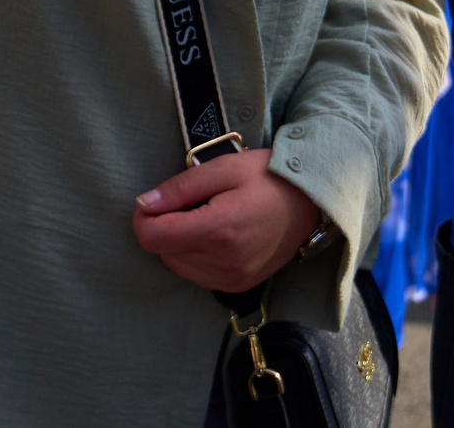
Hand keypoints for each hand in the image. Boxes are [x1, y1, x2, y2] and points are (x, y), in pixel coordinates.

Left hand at [132, 150, 321, 293]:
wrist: (310, 203)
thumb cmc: (267, 177)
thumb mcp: (222, 169)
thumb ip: (180, 188)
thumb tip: (143, 205)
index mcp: (218, 231)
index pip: (153, 238)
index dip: (144, 217)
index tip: (156, 200)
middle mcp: (223, 263)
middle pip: (162, 251)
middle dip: (166, 225)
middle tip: (193, 202)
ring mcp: (232, 279)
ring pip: (177, 265)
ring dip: (180, 242)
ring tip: (207, 216)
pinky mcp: (237, 285)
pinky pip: (197, 274)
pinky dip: (196, 255)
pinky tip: (215, 234)